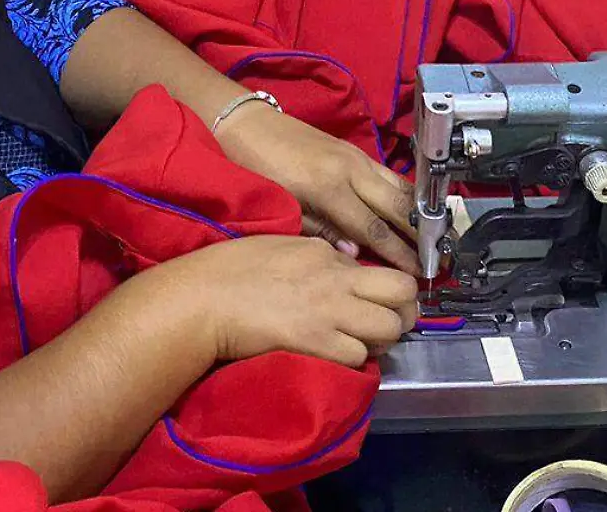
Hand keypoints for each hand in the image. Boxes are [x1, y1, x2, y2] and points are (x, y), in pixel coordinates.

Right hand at [143, 236, 418, 367]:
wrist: (204, 299)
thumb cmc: (230, 270)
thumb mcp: (282, 246)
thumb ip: (319, 254)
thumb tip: (344, 262)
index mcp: (327, 254)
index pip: (386, 269)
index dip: (392, 291)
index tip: (384, 301)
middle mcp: (337, 280)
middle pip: (402, 296)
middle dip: (403, 312)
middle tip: (389, 323)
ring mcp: (329, 313)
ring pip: (388, 330)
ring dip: (380, 340)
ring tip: (361, 343)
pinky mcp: (317, 344)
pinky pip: (358, 356)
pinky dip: (353, 360)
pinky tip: (335, 355)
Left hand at [214, 103, 420, 273]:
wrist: (247, 123)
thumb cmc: (256, 167)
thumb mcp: (282, 206)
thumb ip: (320, 231)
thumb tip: (355, 253)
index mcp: (329, 188)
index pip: (375, 229)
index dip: (400, 253)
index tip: (420, 272)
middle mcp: (350, 170)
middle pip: (397, 207)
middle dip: (420, 235)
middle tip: (440, 258)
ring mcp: (355, 157)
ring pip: (399, 187)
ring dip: (420, 213)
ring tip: (437, 238)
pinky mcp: (354, 150)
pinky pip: (389, 175)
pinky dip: (406, 194)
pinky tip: (414, 210)